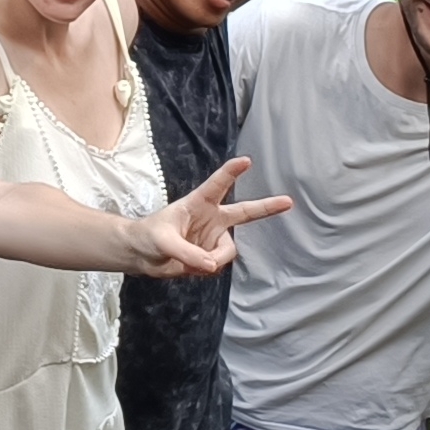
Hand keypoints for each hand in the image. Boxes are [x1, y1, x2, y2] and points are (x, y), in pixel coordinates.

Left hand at [123, 159, 291, 279]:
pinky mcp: (212, 256)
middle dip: (267, 207)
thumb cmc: (148, 236)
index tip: (246, 160)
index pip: (217, 185)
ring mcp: (214, 238)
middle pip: (245, 212)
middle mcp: (211, 219)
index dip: (231, 172)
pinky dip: (204, 270)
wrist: (141, 256)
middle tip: (288, 201)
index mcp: (197, 203)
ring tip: (191, 262)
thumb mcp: (163, 241)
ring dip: (213, 260)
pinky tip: (189, 266)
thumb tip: (212, 265)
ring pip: (228, 251)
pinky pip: (218, 266)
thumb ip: (187, 252)